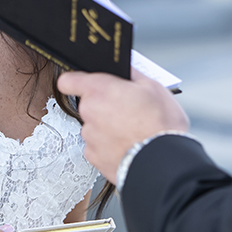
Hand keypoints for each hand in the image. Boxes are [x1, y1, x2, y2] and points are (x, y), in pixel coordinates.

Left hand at [57, 69, 188, 183]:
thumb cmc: (160, 124)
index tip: (82, 82)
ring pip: (94, 126)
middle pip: (88, 104)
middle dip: (104, 105)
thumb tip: (124, 68)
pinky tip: (128, 145)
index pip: (68, 80)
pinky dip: (110, 146)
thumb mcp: (153, 87)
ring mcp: (90, 137)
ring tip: (133, 131)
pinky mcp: (94, 158)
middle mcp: (89, 113)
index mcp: (99, 90)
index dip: (75, 80)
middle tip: (128, 109)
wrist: (164, 163)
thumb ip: (131, 73)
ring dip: (108, 127)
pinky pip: (98, 146)